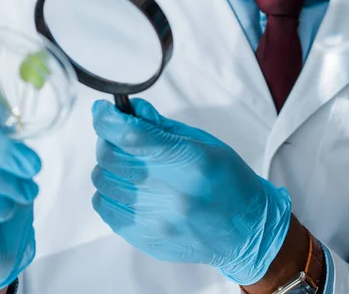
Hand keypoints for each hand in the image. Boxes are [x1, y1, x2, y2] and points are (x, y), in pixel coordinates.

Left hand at [91, 99, 291, 285]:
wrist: (246, 229)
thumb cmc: (228, 179)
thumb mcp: (202, 141)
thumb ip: (161, 125)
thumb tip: (129, 109)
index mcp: (189, 161)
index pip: (132, 136)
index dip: (108, 119)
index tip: (102, 110)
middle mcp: (170, 193)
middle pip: (111, 157)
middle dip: (107, 138)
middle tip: (117, 133)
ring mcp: (155, 220)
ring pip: (103, 182)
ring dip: (107, 165)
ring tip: (126, 161)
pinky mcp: (145, 239)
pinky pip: (105, 208)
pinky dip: (107, 191)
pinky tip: (125, 185)